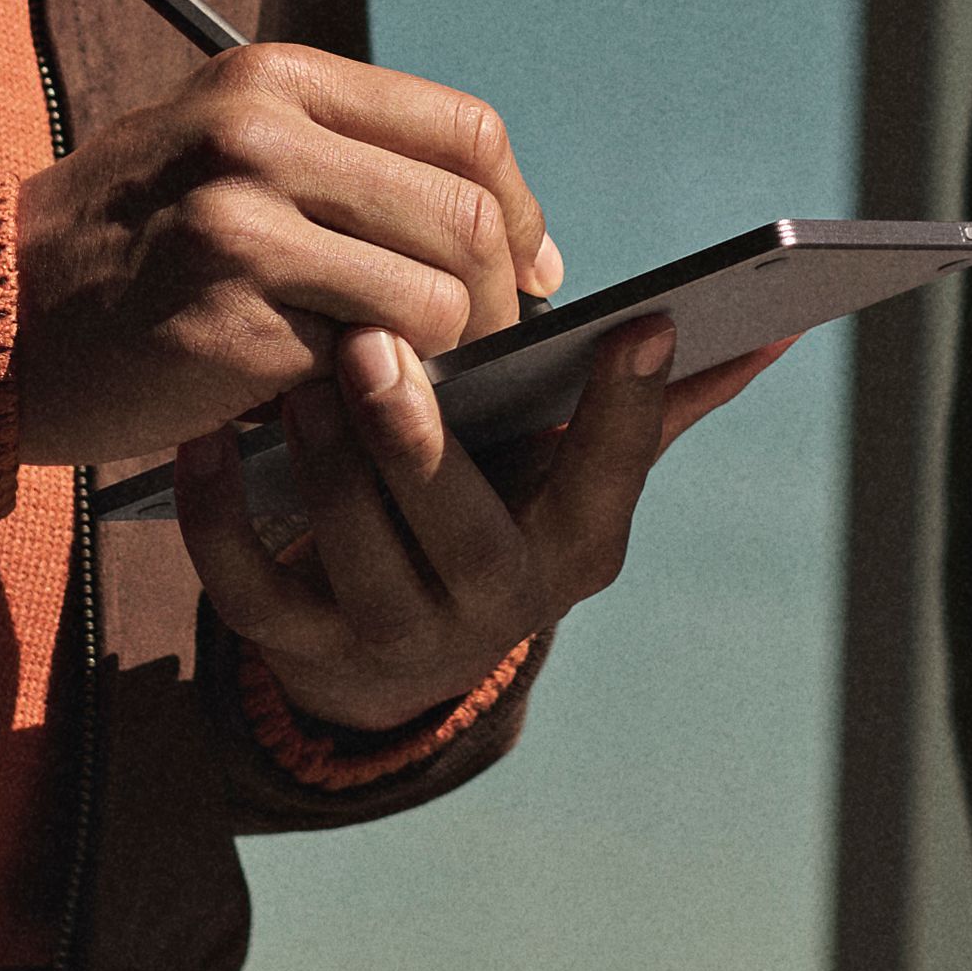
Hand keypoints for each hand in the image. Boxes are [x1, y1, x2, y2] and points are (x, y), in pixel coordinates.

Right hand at [4, 40, 562, 470]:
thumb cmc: (124, 242)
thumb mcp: (222, 149)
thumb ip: (345, 161)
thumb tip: (507, 231)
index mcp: (272, 79)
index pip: (465, 131)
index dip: (518, 209)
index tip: (525, 268)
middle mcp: (260, 137)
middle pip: (466, 218)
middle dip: (499, 299)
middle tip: (482, 349)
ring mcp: (242, 232)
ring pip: (435, 304)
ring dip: (441, 362)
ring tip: (408, 380)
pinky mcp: (228, 329)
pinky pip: (363, 371)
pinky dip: (374, 399)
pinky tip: (344, 408)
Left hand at [175, 319, 777, 747]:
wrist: (384, 643)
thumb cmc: (495, 508)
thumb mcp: (573, 470)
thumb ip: (656, 403)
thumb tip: (773, 327)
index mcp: (575, 546)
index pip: (612, 480)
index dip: (628, 409)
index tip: (641, 320)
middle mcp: (496, 607)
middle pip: (461, 532)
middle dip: (419, 443)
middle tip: (379, 343)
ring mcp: (396, 639)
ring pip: (356, 556)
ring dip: (321, 463)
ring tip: (292, 373)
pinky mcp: (299, 650)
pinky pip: (249, 590)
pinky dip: (218, 519)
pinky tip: (197, 445)